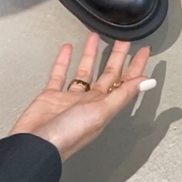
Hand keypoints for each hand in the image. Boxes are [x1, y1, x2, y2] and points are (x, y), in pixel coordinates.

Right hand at [9, 33, 153, 161]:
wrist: (33, 147)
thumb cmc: (67, 134)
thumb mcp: (100, 112)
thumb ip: (123, 95)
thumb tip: (148, 82)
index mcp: (103, 107)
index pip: (125, 82)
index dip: (136, 66)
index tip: (144, 50)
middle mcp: (89, 102)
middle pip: (107, 74)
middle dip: (117, 56)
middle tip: (124, 38)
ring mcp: (69, 99)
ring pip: (84, 71)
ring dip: (90, 53)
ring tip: (95, 35)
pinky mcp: (50, 96)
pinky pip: (59, 74)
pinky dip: (63, 60)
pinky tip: (67, 48)